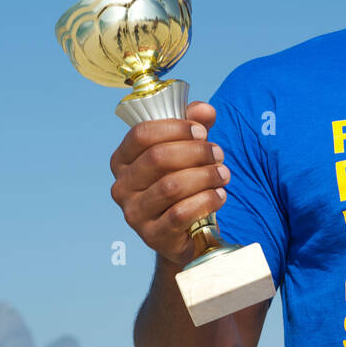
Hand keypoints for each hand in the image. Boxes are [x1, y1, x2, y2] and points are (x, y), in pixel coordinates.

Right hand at [108, 101, 228, 266]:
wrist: (186, 233)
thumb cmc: (183, 185)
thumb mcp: (187, 151)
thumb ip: (194, 126)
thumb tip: (205, 110)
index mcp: (122, 160)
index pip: (141, 134)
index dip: (175, 128)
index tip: (202, 132)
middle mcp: (121, 187)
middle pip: (158, 158)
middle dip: (195, 152)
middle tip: (218, 154)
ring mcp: (134, 214)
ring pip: (171, 186)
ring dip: (205, 176)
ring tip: (224, 174)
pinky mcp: (153, 236)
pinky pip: (181, 214)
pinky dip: (205, 201)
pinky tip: (220, 196)